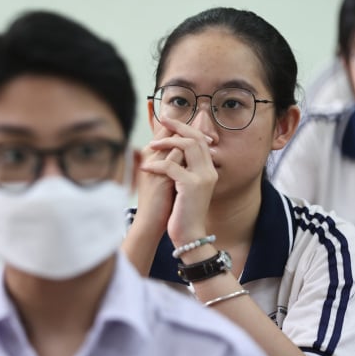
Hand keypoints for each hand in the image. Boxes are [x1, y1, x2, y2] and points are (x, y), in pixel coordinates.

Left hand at [141, 117, 217, 245]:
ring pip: (187, 146)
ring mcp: (202, 177)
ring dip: (167, 141)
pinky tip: (145, 168)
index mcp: (208, 169)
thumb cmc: (182, 211)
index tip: (168, 120)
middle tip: (163, 120)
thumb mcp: (184, 186)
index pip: (199, 139)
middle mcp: (209, 171)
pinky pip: (172, 166)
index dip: (185, 127)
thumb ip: (182, 168)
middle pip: (196, 137)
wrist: (189, 235)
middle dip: (178, 126)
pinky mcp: (191, 186)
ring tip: (152, 145)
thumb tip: (170, 151)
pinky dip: (156, 164)